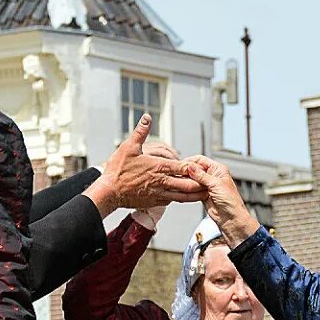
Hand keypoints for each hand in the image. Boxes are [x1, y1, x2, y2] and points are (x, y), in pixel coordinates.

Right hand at [87, 116, 205, 214]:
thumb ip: (141, 132)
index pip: (185, 168)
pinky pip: (173, 201)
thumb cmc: (118, 170)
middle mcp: (162, 183)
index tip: (204, 166)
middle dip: (201, 184)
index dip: (196, 167)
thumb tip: (147, 117)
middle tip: (210, 182)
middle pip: (189, 185)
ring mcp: (159, 195)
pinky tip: (185, 195)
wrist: (109, 192)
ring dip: (195, 194)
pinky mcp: (154, 203)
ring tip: (205, 192)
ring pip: (183, 197)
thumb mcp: (129, 147)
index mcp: (159, 168)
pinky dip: (181, 198)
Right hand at [180, 156, 258, 243]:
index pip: (201, 160)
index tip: (181, 165)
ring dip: (186, 180)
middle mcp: (212, 176)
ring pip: (192, 179)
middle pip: (195, 169)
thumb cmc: (231, 202)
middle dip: (187, 171)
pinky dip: (187, 188)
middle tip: (177, 173)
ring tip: (178, 180)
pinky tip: (182, 188)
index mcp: (218, 170)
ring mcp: (207, 185)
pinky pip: (192, 188)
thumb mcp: (216, 184)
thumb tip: (191, 166)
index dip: (190, 162)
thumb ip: (202, 175)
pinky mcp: (202, 194)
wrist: (231, 218)